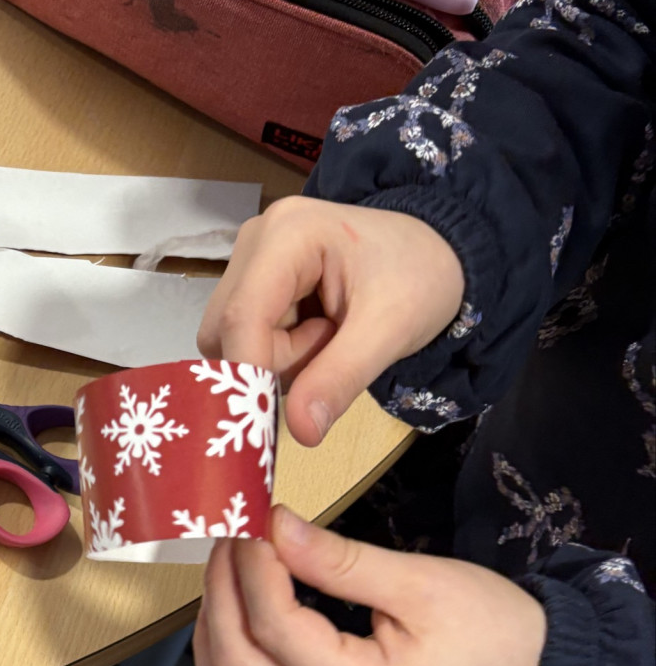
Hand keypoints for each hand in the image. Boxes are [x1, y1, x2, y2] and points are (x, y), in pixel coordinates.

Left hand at [194, 506, 546, 665]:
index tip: (256, 522)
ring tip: (227, 573)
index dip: (254, 572)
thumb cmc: (487, 625)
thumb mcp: (422, 582)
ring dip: (212, 632)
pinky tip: (235, 608)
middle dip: (222, 594)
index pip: (277, 633)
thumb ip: (342, 561)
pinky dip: (226, 655)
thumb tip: (275, 527)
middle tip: (232, 537)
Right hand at [197, 196, 465, 445]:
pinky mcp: (253, 276)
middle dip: (274, 360)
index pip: (242, 315)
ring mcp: (250, 256)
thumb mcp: (391, 330)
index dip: (250, 370)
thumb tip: (301, 432)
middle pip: (228, 329)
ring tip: (331, 334)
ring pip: (231, 337)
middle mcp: (256, 238)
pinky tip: (318, 329)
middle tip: (333, 345)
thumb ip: (341, 377)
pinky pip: (244, 334)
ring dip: (279, 357)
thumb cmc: (420, 279)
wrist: (436, 252)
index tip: (269, 417)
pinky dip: (280, 349)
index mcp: (289, 234)